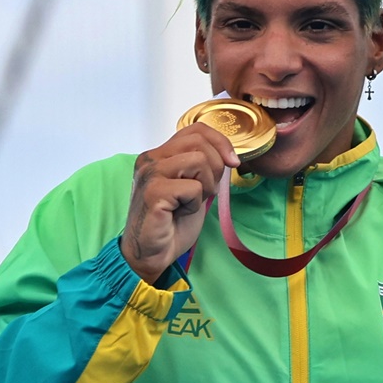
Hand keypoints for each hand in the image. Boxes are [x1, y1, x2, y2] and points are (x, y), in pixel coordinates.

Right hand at [122, 124, 239, 282]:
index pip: (196, 129)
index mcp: (159, 154)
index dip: (220, 141)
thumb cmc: (171, 223)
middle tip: (206, 191)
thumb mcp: (193, 187)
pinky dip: (194, 203)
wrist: (152, 253)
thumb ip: (203, 167)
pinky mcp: (153, 192)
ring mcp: (150, 174)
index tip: (232, 162)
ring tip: (190, 202)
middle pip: (200, 142)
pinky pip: (192, 187)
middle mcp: (150, 159)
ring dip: (204, 186)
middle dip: (215, 167)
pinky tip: (181, 212)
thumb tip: (229, 156)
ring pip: (199, 161)